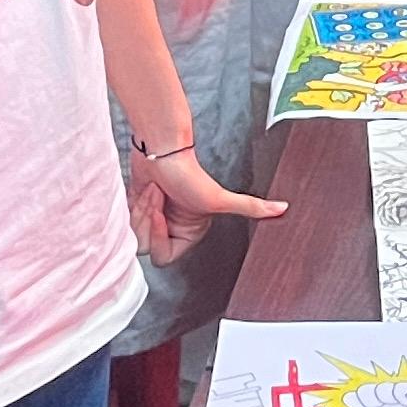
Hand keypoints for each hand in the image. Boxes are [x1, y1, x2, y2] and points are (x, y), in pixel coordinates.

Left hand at [131, 142, 285, 262]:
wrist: (160, 149)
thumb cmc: (188, 172)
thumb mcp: (219, 198)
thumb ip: (250, 207)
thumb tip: (282, 208)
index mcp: (190, 234)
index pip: (164, 257)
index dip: (160, 236)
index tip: (164, 214)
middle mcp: (170, 229)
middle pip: (146, 248)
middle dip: (148, 221)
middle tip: (159, 199)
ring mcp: (151, 220)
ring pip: (133, 236)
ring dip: (140, 210)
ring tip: (153, 192)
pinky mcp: (136, 209)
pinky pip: (123, 223)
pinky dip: (130, 206)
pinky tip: (142, 192)